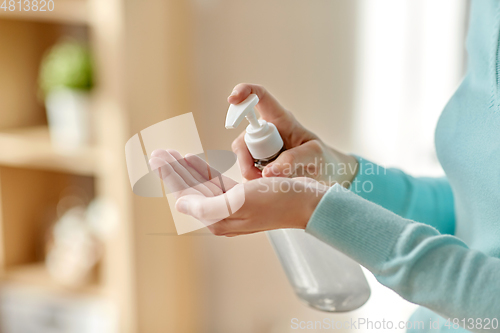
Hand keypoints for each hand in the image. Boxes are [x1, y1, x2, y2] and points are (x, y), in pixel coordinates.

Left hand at [149, 149, 328, 235]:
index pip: (186, 194)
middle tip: (157, 153)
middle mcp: (222, 215)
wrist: (307, 202)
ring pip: (201, 184)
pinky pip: (215, 182)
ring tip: (170, 154)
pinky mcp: (241, 197)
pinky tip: (193, 161)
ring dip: (185, 168)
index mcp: (219, 218)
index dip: (170, 175)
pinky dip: (203, 170)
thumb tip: (180, 205)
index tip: (157, 157)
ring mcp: (231, 206)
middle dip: (173, 170)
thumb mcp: (241, 202)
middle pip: (190, 189)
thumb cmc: (278, 201)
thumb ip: (207, 206)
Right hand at [229, 83, 357, 185]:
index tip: (232, 100)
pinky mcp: (256, 167)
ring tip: (273, 183)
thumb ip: (293, 160)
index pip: (259, 97)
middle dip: (247, 160)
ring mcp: (258, 150)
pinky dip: (254, 185)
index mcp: (280, 119)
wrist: (325, 175)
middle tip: (264, 176)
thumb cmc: (322, 158)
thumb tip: (266, 173)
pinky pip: (245, 175)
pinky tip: (270, 187)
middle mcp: (265, 132)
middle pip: (242, 140)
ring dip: (252, 175)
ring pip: (242, 160)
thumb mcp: (314, 155)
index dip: (244, 92)